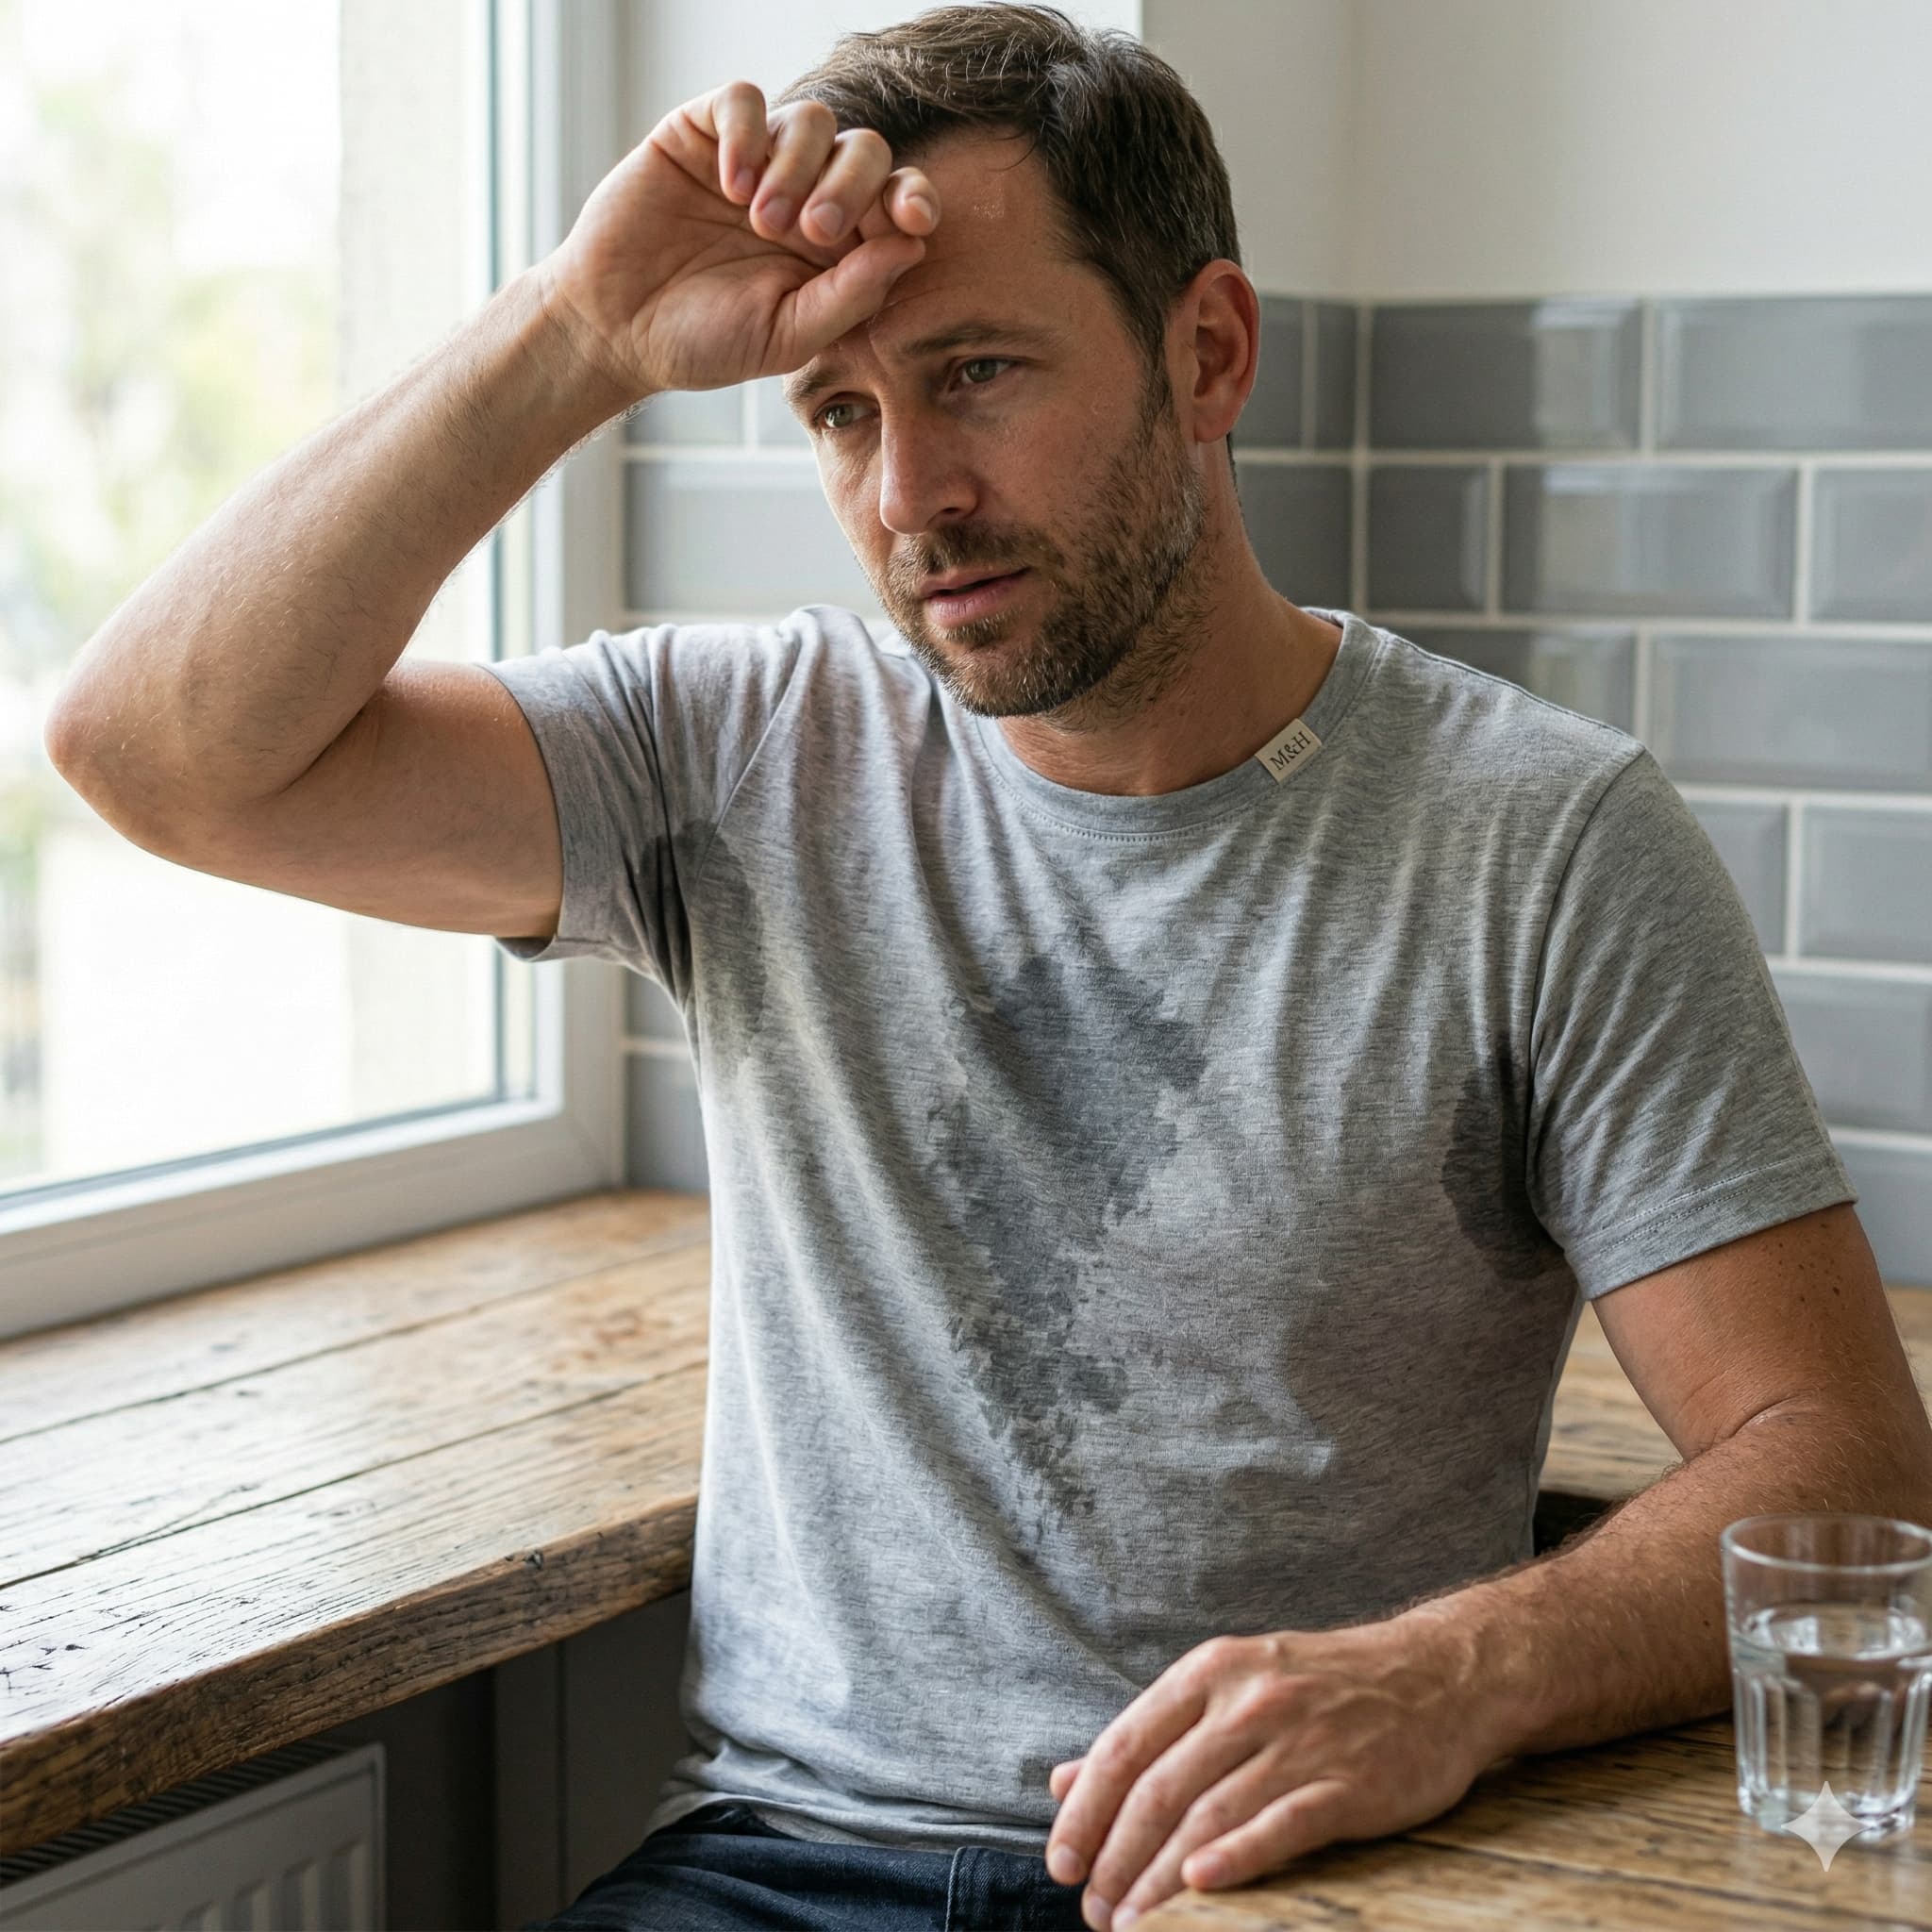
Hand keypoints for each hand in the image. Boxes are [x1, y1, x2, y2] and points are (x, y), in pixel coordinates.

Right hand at [537, 80, 939, 406]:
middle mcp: (804, 195)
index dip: (912, 198)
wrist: (615, 328)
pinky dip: (747, 132)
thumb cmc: (704, 343)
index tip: (911, 217)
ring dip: (797, 165)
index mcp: (835, 247)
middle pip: (865, 150)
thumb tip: (913, 245)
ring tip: (759, 218)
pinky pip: (744, 99)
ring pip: (813, 119)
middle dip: (851, 184)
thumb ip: (851, 295)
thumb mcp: (787, 335)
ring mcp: (755, 161)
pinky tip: (731, 182)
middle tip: (813, 229)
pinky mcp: (701, 134)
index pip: (894, 200)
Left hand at [1043, 1614, 1498, 1929]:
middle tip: (1094, 1912)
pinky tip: (1201, 1887)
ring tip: (1132, 1924)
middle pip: (1160, 1790)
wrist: (1438, 1675)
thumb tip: (1062, 1781)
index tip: (1062, 1865)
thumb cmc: (1320, 1688)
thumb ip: (1149, 1736)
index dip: (1086, 1811)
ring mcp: (1299, 1740)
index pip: (1126, 1746)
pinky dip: (1236, 1856)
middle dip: (1117, 1859)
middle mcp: (1247, 1702)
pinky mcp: (1348, 1782)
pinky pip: (1281, 1824)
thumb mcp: (1228, 1688)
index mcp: (1209, 1673)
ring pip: (1209, 1816)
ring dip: (1160, 1879)